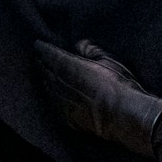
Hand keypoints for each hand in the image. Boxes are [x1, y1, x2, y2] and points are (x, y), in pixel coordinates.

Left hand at [33, 39, 161, 158]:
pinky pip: (52, 103)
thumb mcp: (109, 60)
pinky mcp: (66, 117)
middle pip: (45, 70)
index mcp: (69, 66)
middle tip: (37, 57)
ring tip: (42, 72)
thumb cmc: (120, 86)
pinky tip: (50, 94)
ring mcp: (61, 102)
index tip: (38, 44)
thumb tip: (78, 44)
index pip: (50, 54)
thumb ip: (91, 49)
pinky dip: (49, 95)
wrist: (124, 117)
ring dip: (43, 78)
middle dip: (41, 63)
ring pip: (46, 87)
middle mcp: (61, 83)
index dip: (43, 48)